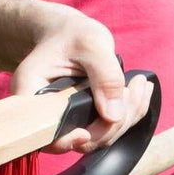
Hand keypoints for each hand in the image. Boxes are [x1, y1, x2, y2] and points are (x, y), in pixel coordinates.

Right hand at [11, 6, 153, 153]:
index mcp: (33, 94)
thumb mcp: (90, 44)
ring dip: (127, 116)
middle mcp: (47, 114)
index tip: (86, 131)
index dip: (66, 140)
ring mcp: (68, 120)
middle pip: (79, 140)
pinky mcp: (84, 120)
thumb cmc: (72, 34)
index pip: (44, 133)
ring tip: (139, 84)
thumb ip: (105, 76)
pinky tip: (140, 91)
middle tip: (131, 87)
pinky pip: (109, 128)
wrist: (70, 33)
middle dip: (112, 122)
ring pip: (99, 137)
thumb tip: (114, 115)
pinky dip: (130, 113)